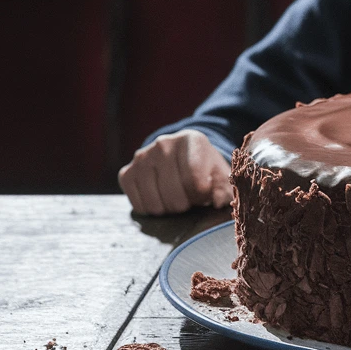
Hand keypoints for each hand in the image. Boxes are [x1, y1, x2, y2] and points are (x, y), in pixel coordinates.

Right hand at [118, 130, 232, 215]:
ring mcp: (142, 157)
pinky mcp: (126, 173)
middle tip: (190, 197)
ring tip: (176, 197)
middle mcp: (163, 144)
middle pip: (174, 194)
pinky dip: (152, 210)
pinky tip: (161, 198)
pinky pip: (139, 207)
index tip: (205, 190)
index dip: (202, 193)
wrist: (179, 157)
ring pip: (156, 204)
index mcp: (191, 139)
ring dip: (169, 209)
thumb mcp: (220, 174)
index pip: (195, 179)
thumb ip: (224, 188)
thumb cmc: (204, 168)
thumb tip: (218, 202)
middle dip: (186, 203)